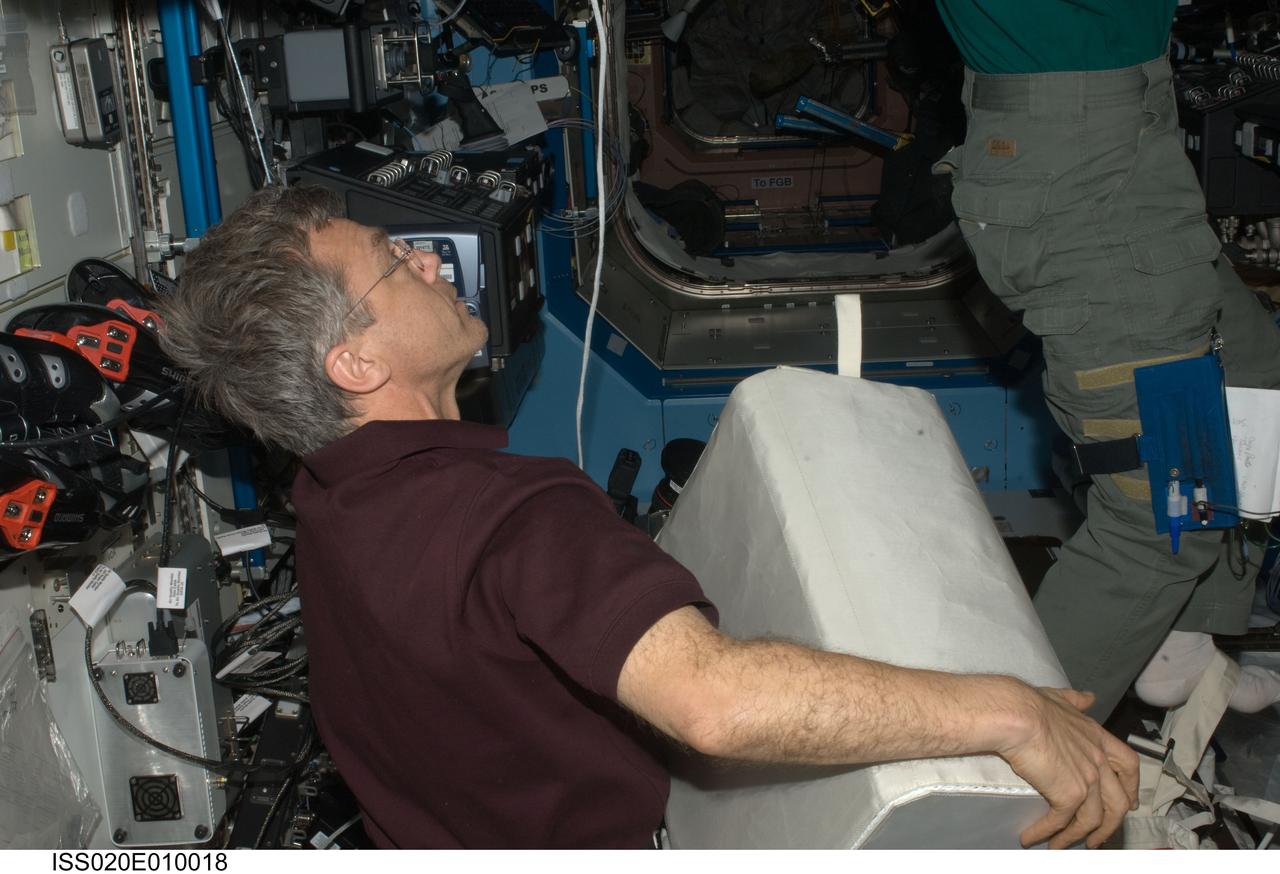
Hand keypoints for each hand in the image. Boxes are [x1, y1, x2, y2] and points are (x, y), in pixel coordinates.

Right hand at [997, 686, 1139, 848]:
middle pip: (1118, 802)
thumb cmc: (1030, 704)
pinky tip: (1032, 837)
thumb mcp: (1059, 698)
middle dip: (1112, 824)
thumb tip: (1088, 698)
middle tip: (1099, 837)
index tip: (1129, 801)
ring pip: (1094, 819)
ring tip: (1061, 845)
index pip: (1128, 766)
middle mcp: (1097, 761)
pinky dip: (1047, 833)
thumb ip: (1076, 700)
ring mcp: (1087, 780)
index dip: (1131, 786)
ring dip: (1079, 837)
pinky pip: (1061, 822)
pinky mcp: (1068, 794)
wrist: (1016, 715)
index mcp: (1097, 737)